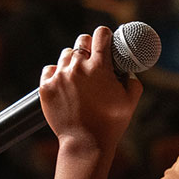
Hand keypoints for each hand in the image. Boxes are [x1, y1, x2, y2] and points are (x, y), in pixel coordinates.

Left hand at [39, 26, 142, 154]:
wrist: (85, 144)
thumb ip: (132, 80)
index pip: (100, 35)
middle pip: (81, 41)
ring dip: (72, 60)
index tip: (105, 40)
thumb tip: (128, 70)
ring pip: (65, 54)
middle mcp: (78, 67)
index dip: (104, 35)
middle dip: (89, 47)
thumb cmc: (110, 123)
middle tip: (92, 59)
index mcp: (99, 67)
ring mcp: (60, 76)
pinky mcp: (46, 87)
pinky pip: (49, 69)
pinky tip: (63, 83)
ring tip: (78, 75)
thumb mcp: (130, 100)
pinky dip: (56, 73)